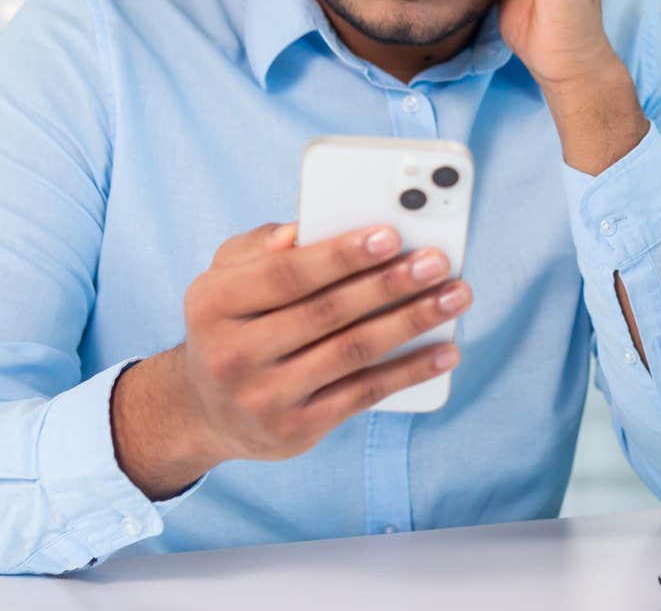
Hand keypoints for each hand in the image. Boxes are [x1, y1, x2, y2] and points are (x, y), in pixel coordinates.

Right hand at [110, 222, 468, 497]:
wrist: (206, 410)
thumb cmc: (230, 323)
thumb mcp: (225, 277)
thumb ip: (259, 246)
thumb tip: (299, 231)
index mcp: (213, 303)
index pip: (285, 275)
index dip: (340, 255)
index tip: (390, 234)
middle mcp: (233, 354)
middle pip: (326, 312)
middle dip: (389, 284)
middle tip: (437, 261)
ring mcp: (265, 397)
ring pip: (351, 352)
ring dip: (412, 322)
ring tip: (454, 296)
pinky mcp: (297, 430)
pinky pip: (363, 394)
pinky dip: (409, 371)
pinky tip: (445, 350)